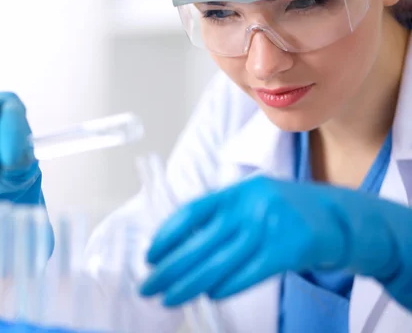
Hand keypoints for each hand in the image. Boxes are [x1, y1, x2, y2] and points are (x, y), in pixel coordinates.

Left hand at [140, 176, 411, 309]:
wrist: (341, 216)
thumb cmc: (289, 210)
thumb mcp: (254, 200)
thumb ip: (223, 215)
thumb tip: (180, 245)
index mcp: (237, 191)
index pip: (192, 212)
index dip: (167, 236)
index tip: (150, 256)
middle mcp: (251, 205)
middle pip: (200, 242)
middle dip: (169, 268)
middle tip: (148, 286)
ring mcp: (270, 226)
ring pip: (220, 262)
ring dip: (190, 284)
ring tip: (169, 298)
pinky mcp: (288, 249)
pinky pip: (249, 273)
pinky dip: (227, 286)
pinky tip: (209, 295)